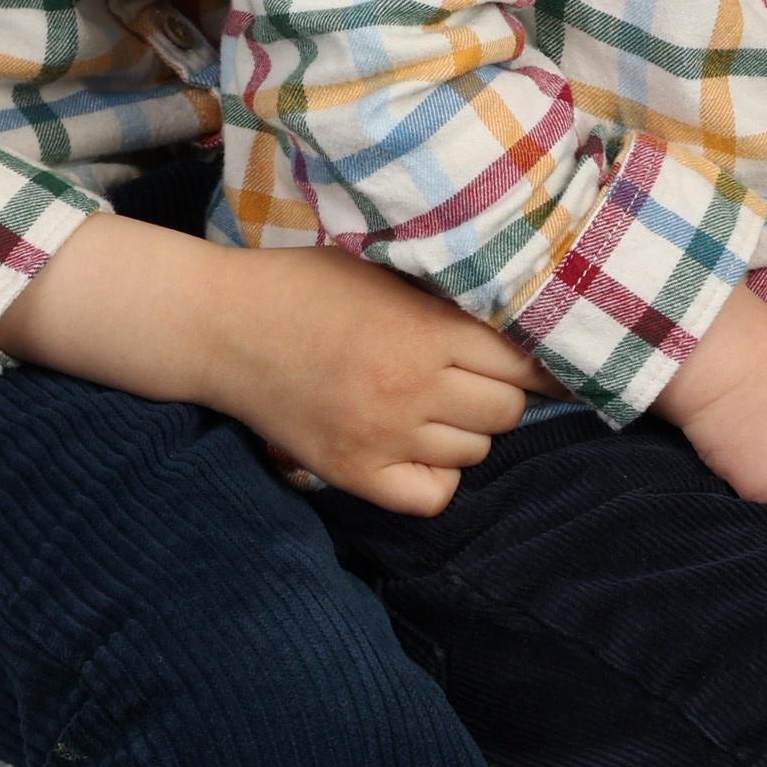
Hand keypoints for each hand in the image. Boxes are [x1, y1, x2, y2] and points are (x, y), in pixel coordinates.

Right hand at [195, 248, 553, 514]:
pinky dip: (438, 476)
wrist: (223, 327)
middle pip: (506, 412)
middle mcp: (410, 390)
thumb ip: (443, 295)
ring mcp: (382, 438)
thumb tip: (512, 313)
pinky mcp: (353, 474)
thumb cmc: (304, 285)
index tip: (543, 360)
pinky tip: (420, 447)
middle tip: (475, 376)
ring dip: (468, 429)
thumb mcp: (382, 269)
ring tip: (437, 403)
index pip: (519, 362)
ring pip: (473, 453)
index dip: (537, 361)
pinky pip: (432, 497)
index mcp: (423, 331)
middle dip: (500, 393)